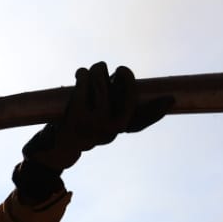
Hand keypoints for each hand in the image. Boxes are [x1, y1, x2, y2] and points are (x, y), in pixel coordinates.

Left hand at [23, 62, 172, 170]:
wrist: (52, 151)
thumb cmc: (78, 130)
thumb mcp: (99, 125)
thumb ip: (113, 111)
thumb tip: (121, 83)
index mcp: (118, 129)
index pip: (142, 120)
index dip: (156, 110)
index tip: (170, 100)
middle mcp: (111, 129)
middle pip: (126, 91)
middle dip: (124, 75)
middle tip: (118, 69)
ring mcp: (96, 122)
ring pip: (102, 82)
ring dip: (97, 71)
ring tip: (91, 71)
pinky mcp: (78, 115)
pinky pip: (85, 84)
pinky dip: (82, 75)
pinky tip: (80, 74)